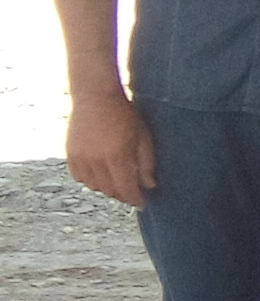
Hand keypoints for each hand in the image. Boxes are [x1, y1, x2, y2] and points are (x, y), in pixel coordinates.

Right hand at [66, 88, 154, 207]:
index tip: (142, 203)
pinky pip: (79, 177)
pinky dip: (90, 180)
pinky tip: (100, 174)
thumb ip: (146, 163)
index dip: (135, 199)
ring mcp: (80, 157)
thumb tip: (149, 186)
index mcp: (117, 156)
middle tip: (132, 192)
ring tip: (117, 182)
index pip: (126, 189)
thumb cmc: (124, 115)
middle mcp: (96, 160)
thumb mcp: (143, 138)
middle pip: (110, 190)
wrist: (95, 97)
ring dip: (107, 188)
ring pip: (94, 186)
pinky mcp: (69, 154)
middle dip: (123, 194)